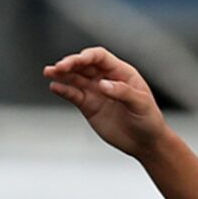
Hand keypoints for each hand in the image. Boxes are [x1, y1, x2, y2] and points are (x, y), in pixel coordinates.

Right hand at [44, 46, 167, 155]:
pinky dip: (63, 90)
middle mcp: (106, 78)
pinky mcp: (89, 106)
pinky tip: (54, 87)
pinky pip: (73, 95)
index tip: (76, 61)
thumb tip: (102, 84)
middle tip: (58, 67)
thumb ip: (123, 92)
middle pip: (84, 65)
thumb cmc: (149, 120)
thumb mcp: (141, 104)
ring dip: (62, 74)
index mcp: (121, 72)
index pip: (100, 57)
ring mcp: (96, 92)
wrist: (145, 142)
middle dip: (71, 64)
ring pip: (75, 78)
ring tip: (48, 72)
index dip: (87, 56)